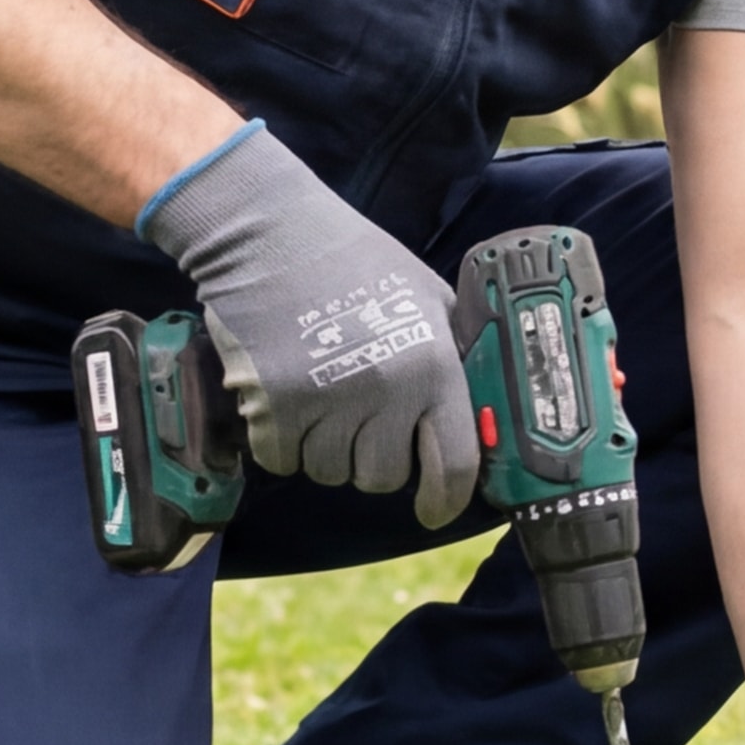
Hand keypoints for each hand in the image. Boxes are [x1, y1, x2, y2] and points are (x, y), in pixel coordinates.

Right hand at [141, 124, 479, 527]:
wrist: (269, 233)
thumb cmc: (352, 260)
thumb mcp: (427, 297)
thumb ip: (452, 355)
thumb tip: (476, 414)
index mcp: (434, 365)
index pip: (454, 464)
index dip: (445, 500)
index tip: (434, 510)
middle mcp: (386, 391)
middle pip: (382, 478)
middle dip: (369, 457)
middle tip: (355, 414)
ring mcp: (327, 402)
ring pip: (329, 472)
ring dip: (322, 447)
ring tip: (318, 391)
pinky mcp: (272, 407)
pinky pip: (282, 461)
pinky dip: (279, 440)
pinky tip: (283, 392)